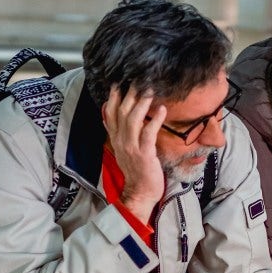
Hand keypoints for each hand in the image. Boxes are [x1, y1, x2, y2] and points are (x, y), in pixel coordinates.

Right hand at [102, 85, 165, 220]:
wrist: (140, 192)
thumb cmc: (137, 170)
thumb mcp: (124, 149)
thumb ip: (118, 133)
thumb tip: (109, 117)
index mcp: (116, 139)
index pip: (109, 113)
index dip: (113, 97)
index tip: (119, 82)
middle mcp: (121, 141)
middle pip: (121, 112)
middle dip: (129, 94)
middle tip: (140, 80)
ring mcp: (131, 147)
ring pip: (133, 120)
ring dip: (142, 103)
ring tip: (150, 90)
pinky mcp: (144, 154)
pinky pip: (148, 133)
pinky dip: (155, 120)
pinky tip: (162, 110)